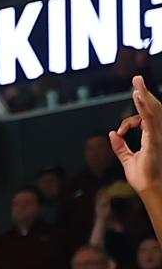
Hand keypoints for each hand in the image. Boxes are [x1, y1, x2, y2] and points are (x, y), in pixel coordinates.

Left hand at [115, 75, 160, 196]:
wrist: (152, 190)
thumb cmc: (144, 177)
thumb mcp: (128, 160)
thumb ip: (120, 147)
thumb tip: (111, 134)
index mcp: (153, 137)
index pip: (142, 119)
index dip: (128, 122)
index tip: (119, 132)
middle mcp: (158, 133)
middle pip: (152, 109)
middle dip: (144, 94)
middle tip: (137, 79)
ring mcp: (159, 135)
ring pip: (152, 110)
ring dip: (144, 96)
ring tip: (137, 83)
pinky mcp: (156, 139)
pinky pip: (150, 119)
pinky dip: (144, 108)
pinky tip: (139, 97)